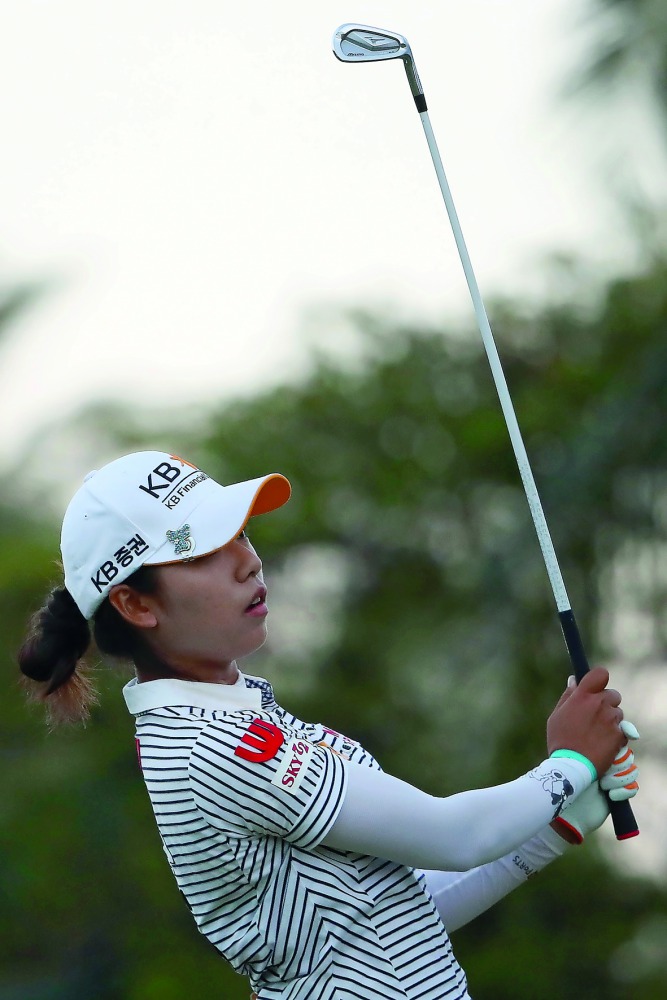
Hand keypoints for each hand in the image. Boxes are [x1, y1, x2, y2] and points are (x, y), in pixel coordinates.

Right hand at [546, 667, 626, 776]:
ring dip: (610, 719)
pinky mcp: (620, 734)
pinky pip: (622, 729)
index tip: (596, 685)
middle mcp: (600, 704)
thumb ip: (568, 696)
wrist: (572, 766)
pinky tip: (603, 742)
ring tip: (597, 733)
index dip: (600, 678)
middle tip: (596, 714)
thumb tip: (574, 680)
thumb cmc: (560, 740)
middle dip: (606, 702)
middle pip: (613, 694)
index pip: (600, 674)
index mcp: (583, 696)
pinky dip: (616, 734)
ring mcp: (611, 719)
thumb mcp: (557, 715)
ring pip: (618, 712)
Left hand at [552, 720, 639, 843]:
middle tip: (600, 771)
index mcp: (598, 750)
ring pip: (631, 771)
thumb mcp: (577, 754)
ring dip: (615, 779)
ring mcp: (615, 777)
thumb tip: (615, 731)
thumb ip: (591, 738)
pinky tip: (609, 794)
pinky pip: (633, 787)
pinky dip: (621, 791)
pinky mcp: (621, 792)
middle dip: (615, 765)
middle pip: (627, 755)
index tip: (614, 751)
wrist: (568, 807)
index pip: (618, 740)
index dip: (618, 746)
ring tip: (601, 784)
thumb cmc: (569, 778)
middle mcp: (607, 762)